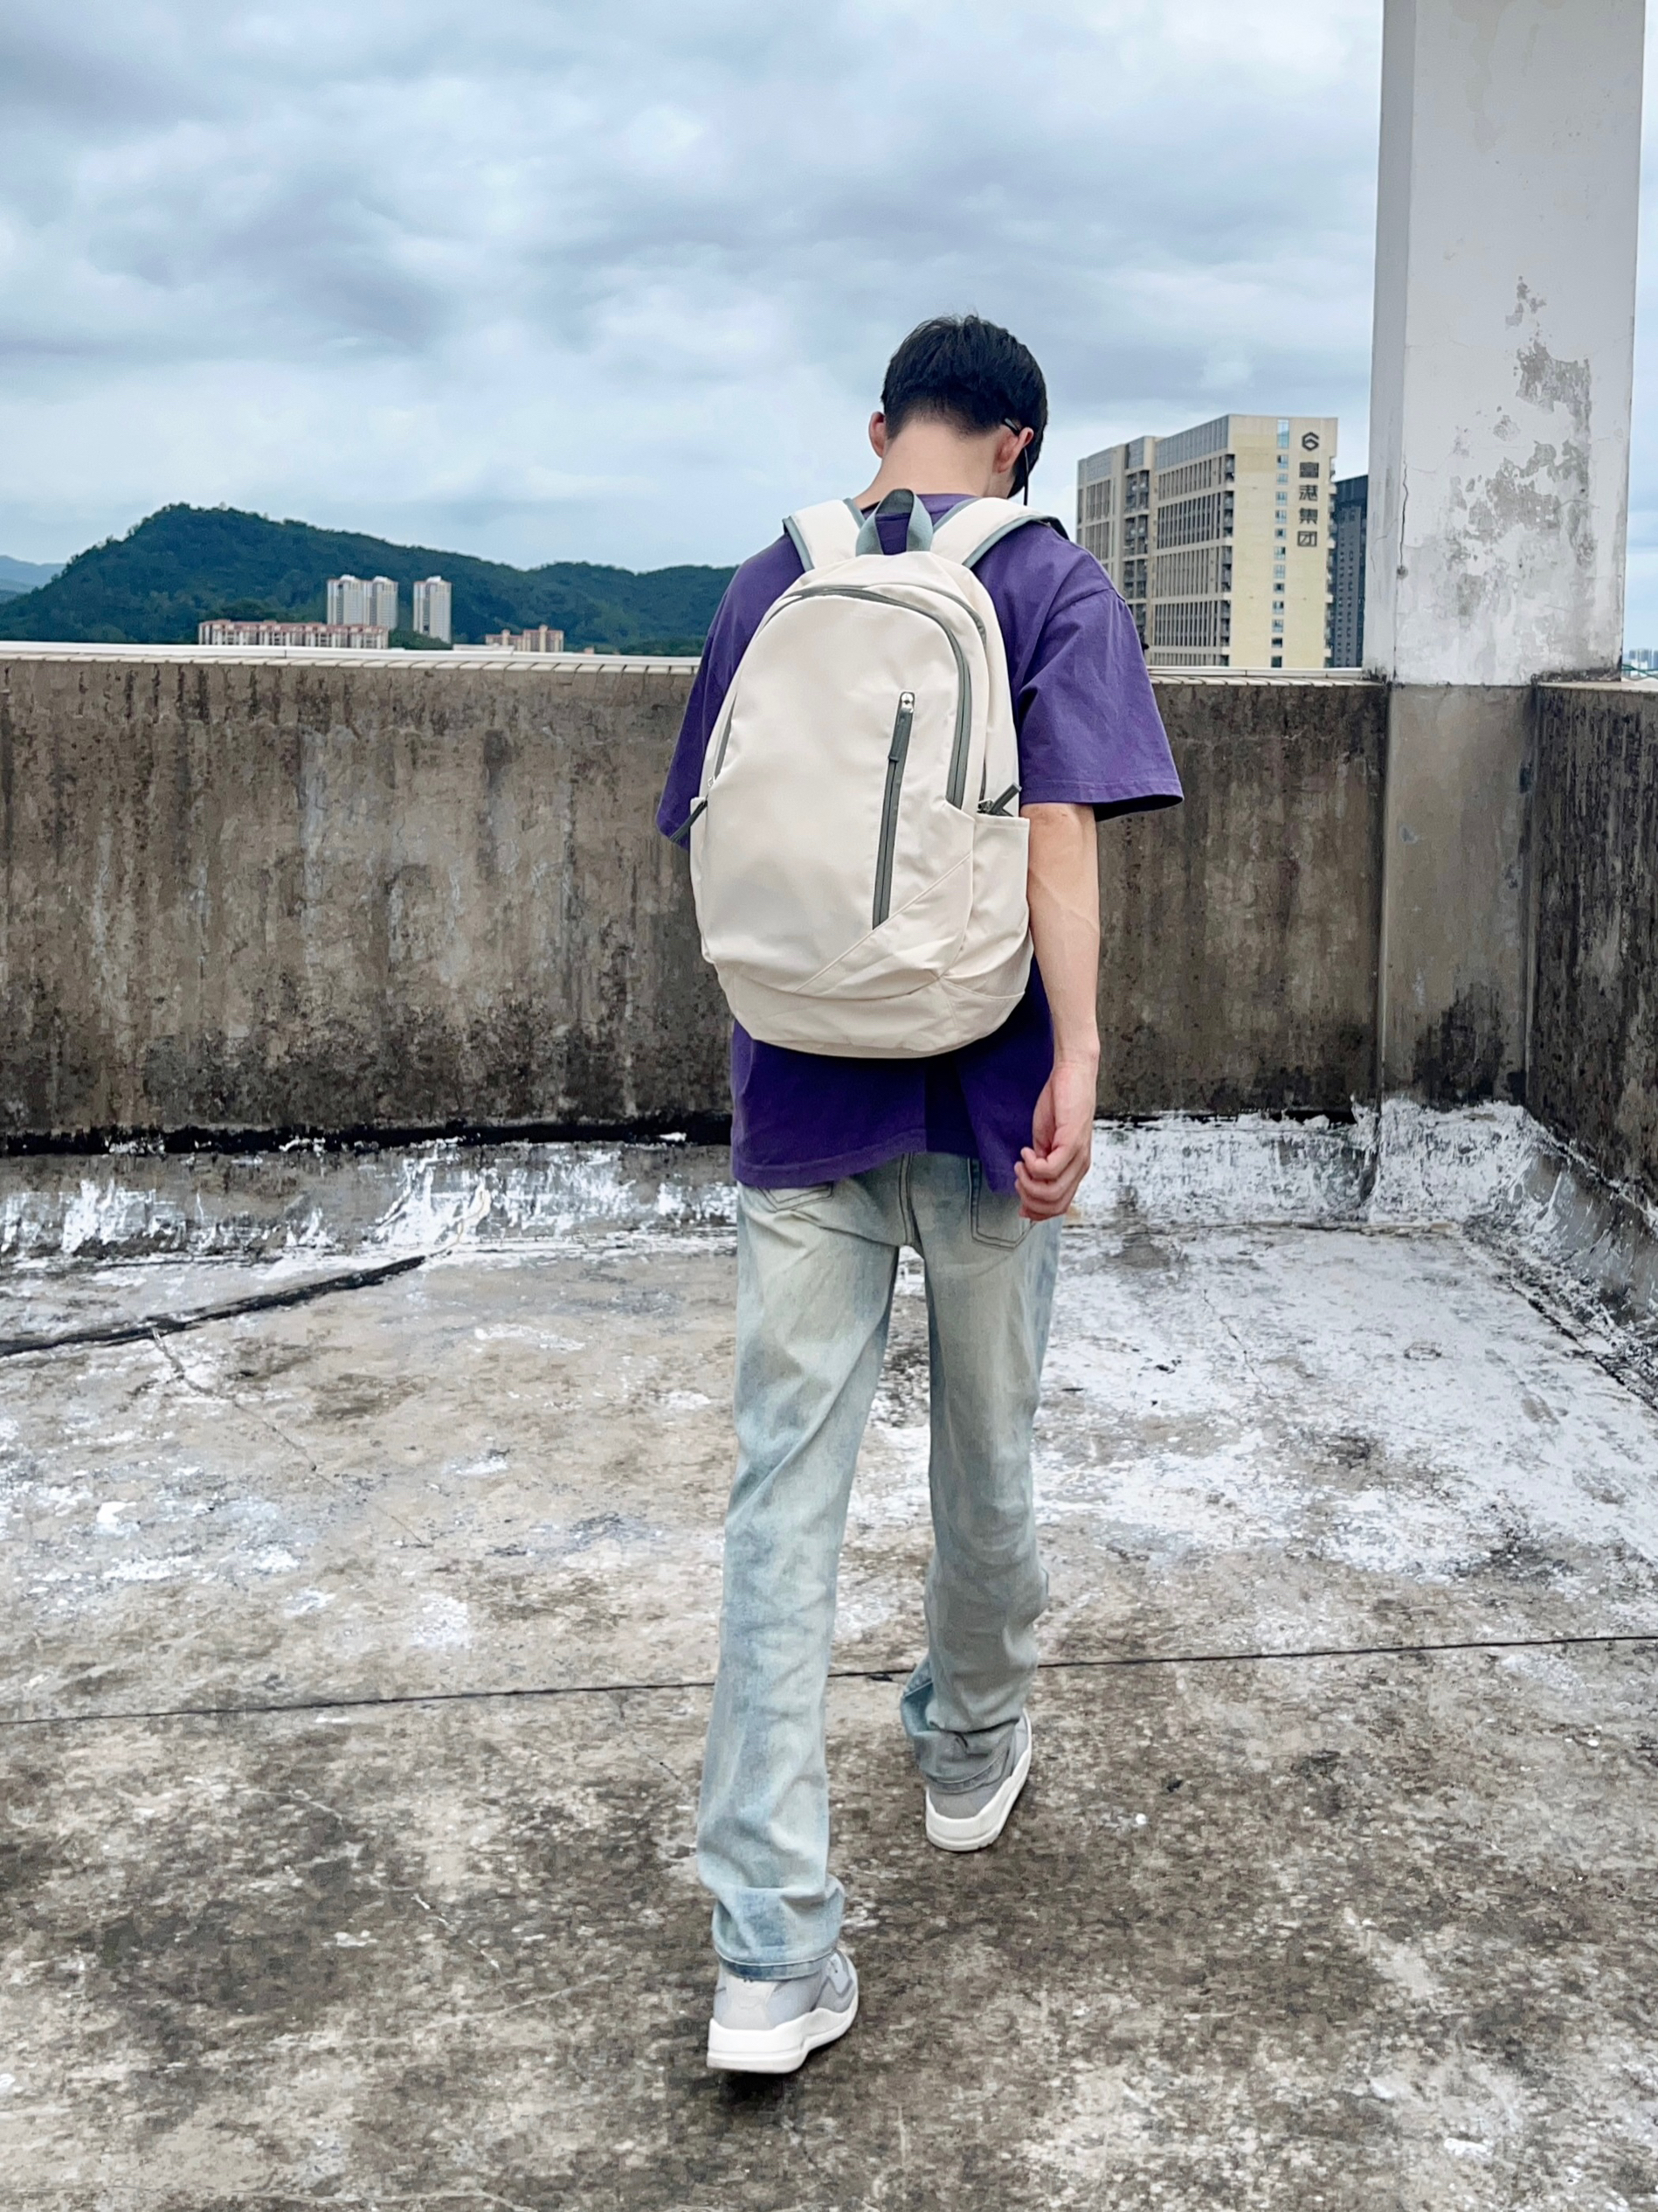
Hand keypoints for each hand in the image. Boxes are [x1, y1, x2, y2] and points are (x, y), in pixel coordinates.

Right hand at [1015, 1054, 1096, 1220]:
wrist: (1072, 1075)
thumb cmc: (1060, 1104)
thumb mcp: (1045, 1140)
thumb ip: (1039, 1163)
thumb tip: (1027, 1183)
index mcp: (1074, 1169)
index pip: (1059, 1206)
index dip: (1036, 1211)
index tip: (1019, 1202)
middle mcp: (1080, 1167)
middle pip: (1055, 1205)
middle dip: (1029, 1199)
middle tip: (1017, 1178)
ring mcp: (1078, 1156)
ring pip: (1052, 1192)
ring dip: (1028, 1183)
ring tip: (1021, 1164)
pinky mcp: (1073, 1142)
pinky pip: (1050, 1169)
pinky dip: (1032, 1165)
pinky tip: (1026, 1151)